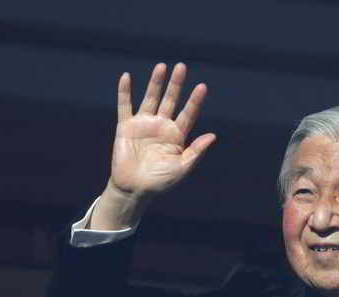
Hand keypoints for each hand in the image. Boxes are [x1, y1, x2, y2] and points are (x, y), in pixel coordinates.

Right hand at [92, 62, 215, 229]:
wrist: (135, 188)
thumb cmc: (161, 181)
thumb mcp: (182, 168)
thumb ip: (196, 151)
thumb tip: (213, 135)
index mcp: (177, 136)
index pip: (188, 114)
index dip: (195, 101)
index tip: (202, 87)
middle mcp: (162, 126)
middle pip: (170, 100)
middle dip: (176, 84)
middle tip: (182, 67)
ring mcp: (144, 124)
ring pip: (151, 98)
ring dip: (155, 82)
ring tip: (162, 66)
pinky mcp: (126, 126)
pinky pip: (125, 106)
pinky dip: (125, 92)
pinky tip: (126, 77)